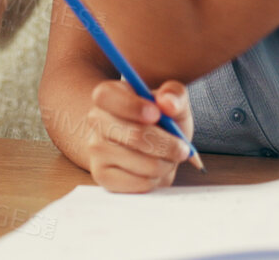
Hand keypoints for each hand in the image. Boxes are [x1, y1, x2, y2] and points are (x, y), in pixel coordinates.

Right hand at [85, 79, 193, 193]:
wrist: (147, 147)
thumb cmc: (160, 120)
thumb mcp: (172, 101)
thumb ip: (174, 94)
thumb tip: (168, 102)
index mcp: (107, 95)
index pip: (107, 96)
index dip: (133, 106)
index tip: (157, 114)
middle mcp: (96, 121)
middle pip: (135, 135)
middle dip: (168, 145)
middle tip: (182, 148)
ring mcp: (96, 150)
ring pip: (143, 163)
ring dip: (166, 164)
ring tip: (167, 158)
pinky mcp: (102, 176)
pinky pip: (139, 183)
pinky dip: (156, 179)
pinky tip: (154, 170)